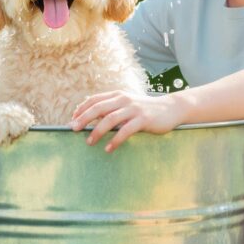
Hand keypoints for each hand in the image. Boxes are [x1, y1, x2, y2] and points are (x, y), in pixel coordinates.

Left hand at [69, 91, 185, 152]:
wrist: (170, 109)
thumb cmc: (145, 109)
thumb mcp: (127, 104)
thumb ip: (112, 108)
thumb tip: (91, 117)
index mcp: (118, 95)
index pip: (94, 99)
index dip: (81, 109)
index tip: (72, 120)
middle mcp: (124, 100)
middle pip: (98, 108)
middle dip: (83, 119)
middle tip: (73, 130)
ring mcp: (133, 109)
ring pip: (109, 119)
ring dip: (97, 131)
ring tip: (89, 142)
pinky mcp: (143, 120)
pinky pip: (125, 131)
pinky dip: (114, 140)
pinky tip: (108, 149)